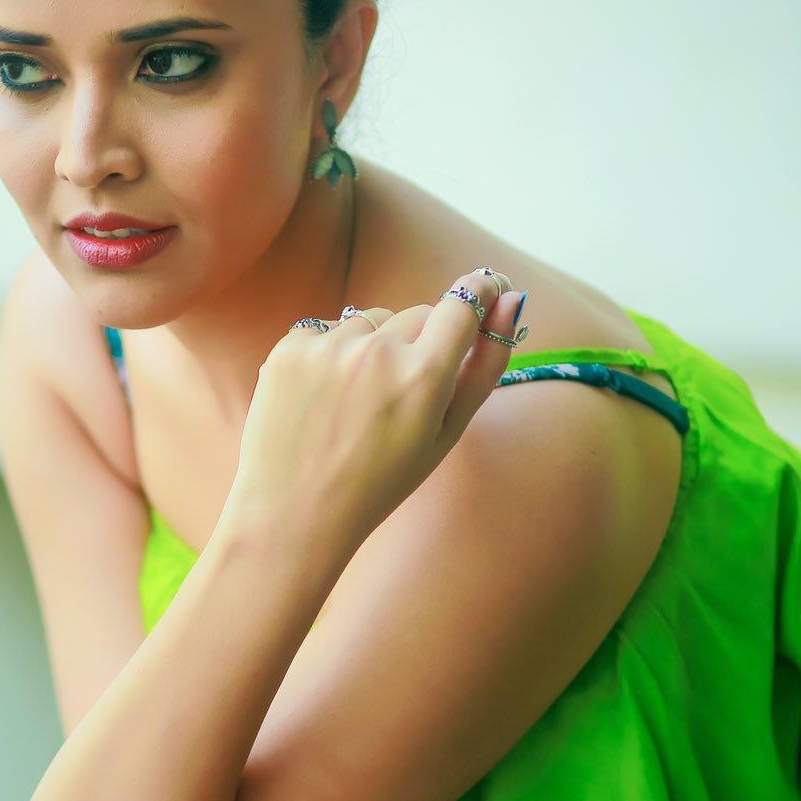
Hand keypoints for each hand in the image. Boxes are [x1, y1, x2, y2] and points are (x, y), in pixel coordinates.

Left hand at [226, 269, 527, 557]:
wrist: (294, 511)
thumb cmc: (379, 481)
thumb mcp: (444, 434)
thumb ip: (484, 365)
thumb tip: (510, 301)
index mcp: (423, 377)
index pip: (464, 304)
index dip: (479, 292)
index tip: (488, 288)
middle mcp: (377, 352)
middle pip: (418, 314)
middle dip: (420, 343)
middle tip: (400, 397)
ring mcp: (328, 346)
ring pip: (371, 320)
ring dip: (373, 347)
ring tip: (355, 404)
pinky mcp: (290, 347)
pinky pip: (326, 329)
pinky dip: (331, 354)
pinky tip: (322, 398)